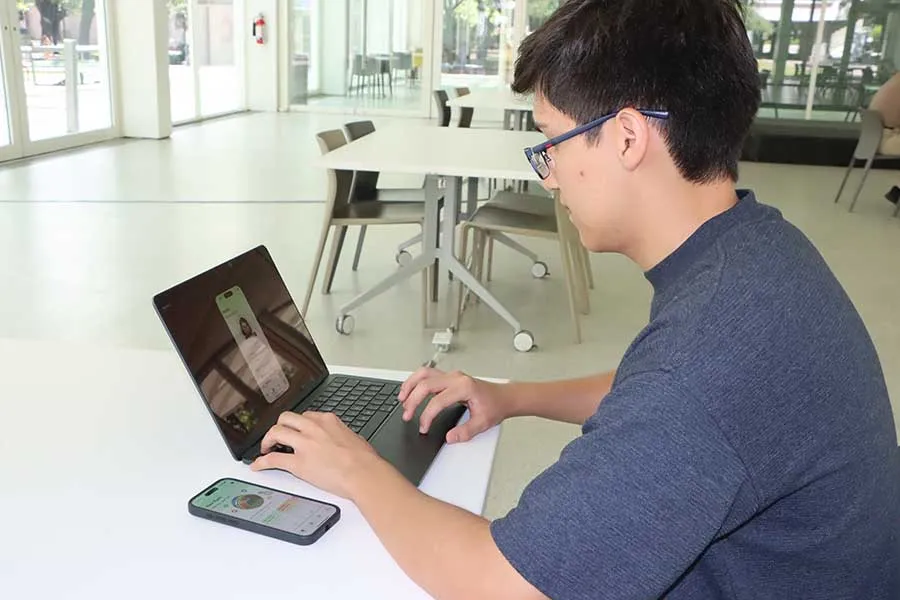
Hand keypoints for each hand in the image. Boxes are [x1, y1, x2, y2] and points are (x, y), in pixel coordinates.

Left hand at [250, 411, 381, 498]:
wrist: (363, 473)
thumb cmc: (364, 459)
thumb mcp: (354, 438)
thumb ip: (342, 435)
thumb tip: (342, 440)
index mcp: (328, 421)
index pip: (306, 416)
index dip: (298, 425)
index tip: (296, 431)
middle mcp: (313, 428)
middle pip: (286, 418)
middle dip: (279, 426)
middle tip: (277, 436)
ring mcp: (304, 444)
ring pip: (276, 432)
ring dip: (268, 440)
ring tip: (266, 448)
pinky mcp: (298, 463)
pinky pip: (273, 459)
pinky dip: (262, 462)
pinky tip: (258, 465)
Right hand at [397, 368, 509, 442]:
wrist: (504, 397)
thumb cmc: (495, 406)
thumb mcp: (482, 423)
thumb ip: (465, 432)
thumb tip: (449, 437)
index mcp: (464, 388)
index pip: (438, 401)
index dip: (427, 416)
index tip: (423, 428)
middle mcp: (456, 378)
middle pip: (426, 384)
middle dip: (413, 400)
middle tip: (407, 415)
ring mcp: (452, 375)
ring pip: (424, 374)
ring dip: (410, 385)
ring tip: (402, 399)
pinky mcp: (449, 377)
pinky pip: (428, 374)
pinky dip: (416, 381)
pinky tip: (410, 390)